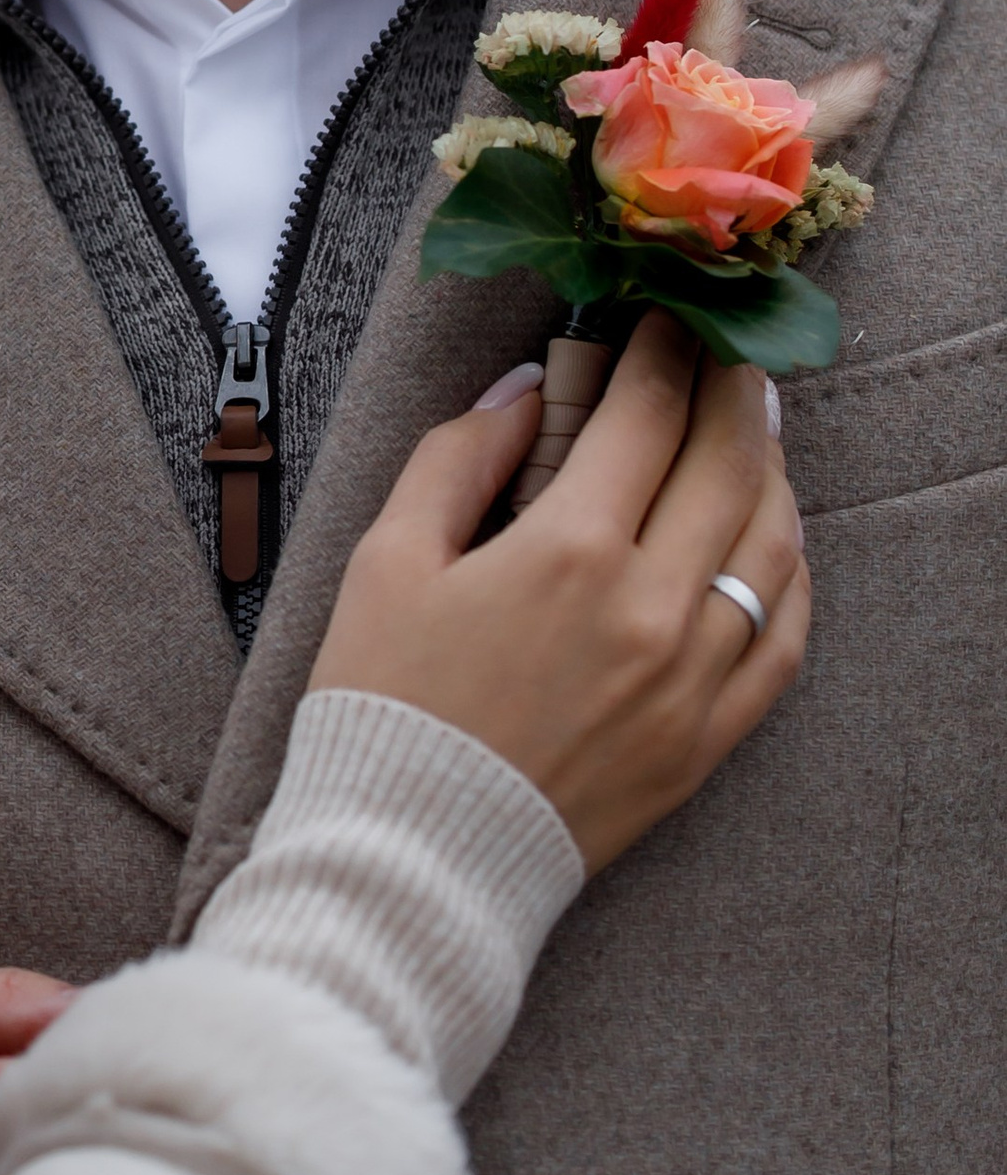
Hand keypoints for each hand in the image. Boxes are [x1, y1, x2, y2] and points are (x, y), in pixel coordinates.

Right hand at [308, 314, 807, 873]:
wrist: (412, 856)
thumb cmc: (384, 704)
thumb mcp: (386, 561)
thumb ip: (459, 459)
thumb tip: (523, 391)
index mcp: (569, 551)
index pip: (647, 415)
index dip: (661, 351)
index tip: (661, 318)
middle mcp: (651, 607)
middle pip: (727, 464)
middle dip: (729, 390)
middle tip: (721, 350)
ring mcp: (692, 679)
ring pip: (771, 545)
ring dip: (770, 471)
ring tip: (751, 430)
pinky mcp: (707, 739)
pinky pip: (782, 638)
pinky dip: (789, 572)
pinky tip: (773, 539)